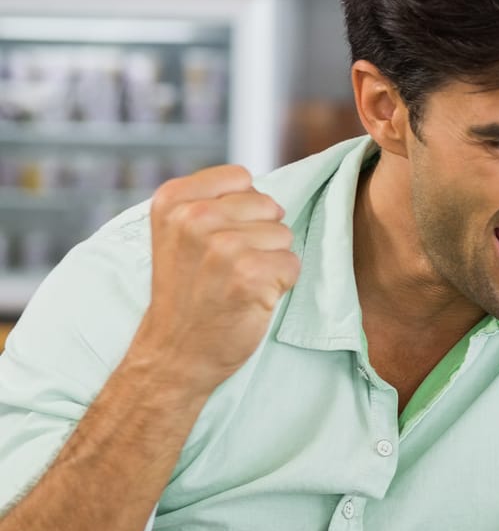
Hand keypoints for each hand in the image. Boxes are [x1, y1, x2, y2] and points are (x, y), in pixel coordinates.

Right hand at [128, 166, 299, 394]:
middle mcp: (195, 218)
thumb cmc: (187, 293)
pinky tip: (250, 298)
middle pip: (268, 205)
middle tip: (226, 268)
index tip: (216, 239)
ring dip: (270, 261)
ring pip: (284, 235)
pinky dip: (280, 284)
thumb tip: (264, 190)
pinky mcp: (251, 275)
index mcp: (173, 200)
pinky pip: (293, 264)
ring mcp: (223, 247)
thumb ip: (212, 202)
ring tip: (236, 283)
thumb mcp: (179, 234)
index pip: (241, 178)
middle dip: (259, 236)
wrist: (175, 353)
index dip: (243, 210)